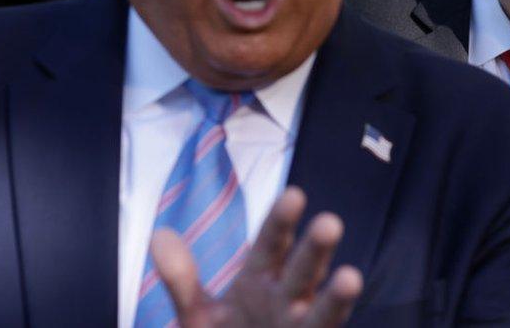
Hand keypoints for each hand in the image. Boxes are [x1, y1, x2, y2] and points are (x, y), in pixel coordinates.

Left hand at [151, 187, 362, 326]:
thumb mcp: (197, 314)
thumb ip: (182, 279)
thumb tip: (159, 234)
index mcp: (262, 278)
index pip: (271, 243)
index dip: (281, 221)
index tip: (294, 194)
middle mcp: (288, 299)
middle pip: (303, 269)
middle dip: (315, 248)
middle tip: (329, 221)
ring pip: (322, 311)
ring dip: (336, 296)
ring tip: (350, 276)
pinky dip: (330, 319)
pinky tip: (344, 297)